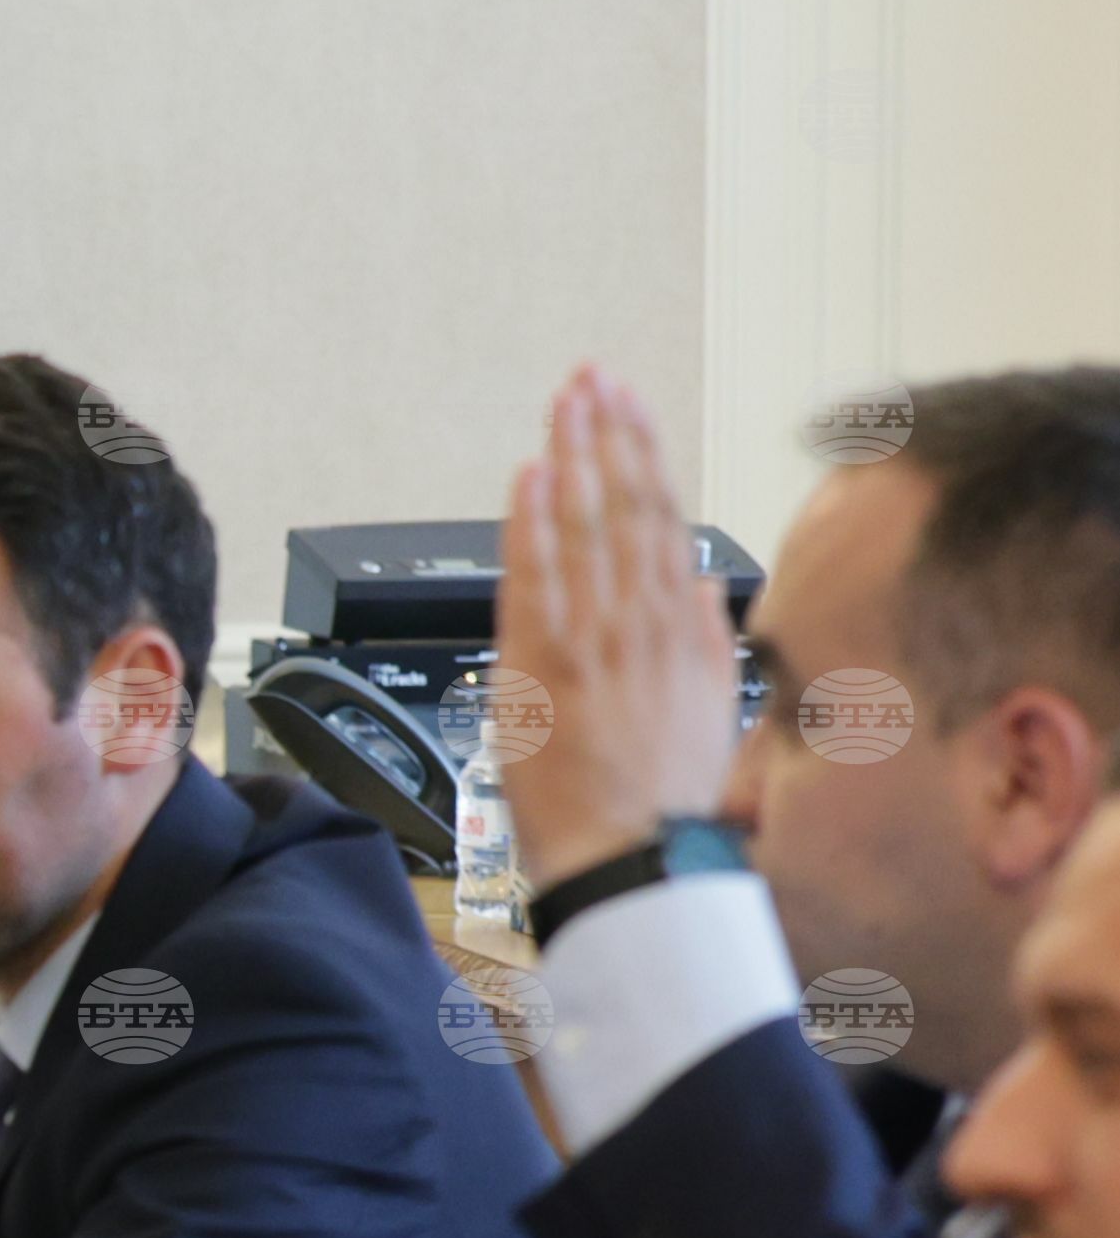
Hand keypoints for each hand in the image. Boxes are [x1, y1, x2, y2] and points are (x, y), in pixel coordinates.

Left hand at [493, 362, 739, 885]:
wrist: (633, 859)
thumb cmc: (663, 800)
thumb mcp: (707, 707)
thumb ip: (705, 636)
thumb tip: (702, 584)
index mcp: (680, 627)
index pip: (661, 517)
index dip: (642, 454)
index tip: (629, 406)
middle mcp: (641, 622)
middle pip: (626, 505)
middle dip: (609, 434)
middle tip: (592, 377)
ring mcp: (594, 639)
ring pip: (587, 527)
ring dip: (574, 456)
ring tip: (565, 400)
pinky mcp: (547, 667)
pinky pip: (537, 579)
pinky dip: (534, 523)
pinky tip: (531, 474)